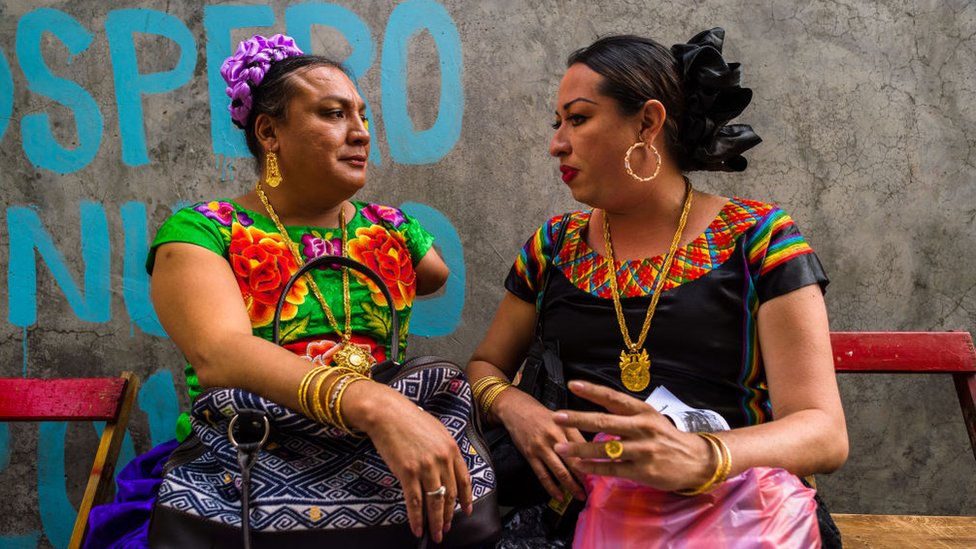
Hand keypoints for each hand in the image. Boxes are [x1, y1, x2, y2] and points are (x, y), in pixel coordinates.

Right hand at [357, 385, 472, 542]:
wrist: (387, 413)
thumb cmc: (409, 419)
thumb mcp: (436, 431)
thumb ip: (445, 451)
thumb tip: (447, 469)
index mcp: (451, 449)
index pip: (463, 480)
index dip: (466, 499)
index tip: (466, 511)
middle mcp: (442, 459)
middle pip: (449, 494)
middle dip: (448, 515)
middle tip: (447, 529)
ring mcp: (425, 467)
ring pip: (435, 501)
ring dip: (435, 522)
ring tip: (436, 534)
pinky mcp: (407, 473)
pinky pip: (415, 501)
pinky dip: (416, 518)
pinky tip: (417, 528)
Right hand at [495, 388, 586, 500]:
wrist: (517, 409)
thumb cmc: (542, 416)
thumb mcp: (562, 419)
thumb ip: (575, 435)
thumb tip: (590, 454)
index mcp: (567, 426)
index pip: (584, 447)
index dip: (593, 462)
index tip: (600, 474)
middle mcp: (555, 437)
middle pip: (573, 461)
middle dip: (584, 478)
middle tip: (592, 490)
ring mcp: (542, 447)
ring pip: (559, 471)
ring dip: (571, 486)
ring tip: (579, 496)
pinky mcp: (530, 455)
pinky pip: (543, 475)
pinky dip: (552, 488)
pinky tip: (560, 496)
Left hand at [552, 380, 713, 491]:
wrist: (696, 461)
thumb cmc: (666, 437)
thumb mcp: (650, 417)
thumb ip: (624, 412)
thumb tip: (598, 403)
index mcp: (642, 411)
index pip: (613, 398)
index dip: (592, 391)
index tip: (572, 385)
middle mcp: (642, 427)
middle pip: (604, 422)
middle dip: (578, 419)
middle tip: (557, 416)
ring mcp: (642, 450)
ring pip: (605, 448)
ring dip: (580, 448)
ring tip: (561, 447)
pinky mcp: (643, 471)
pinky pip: (612, 469)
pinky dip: (594, 468)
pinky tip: (579, 466)